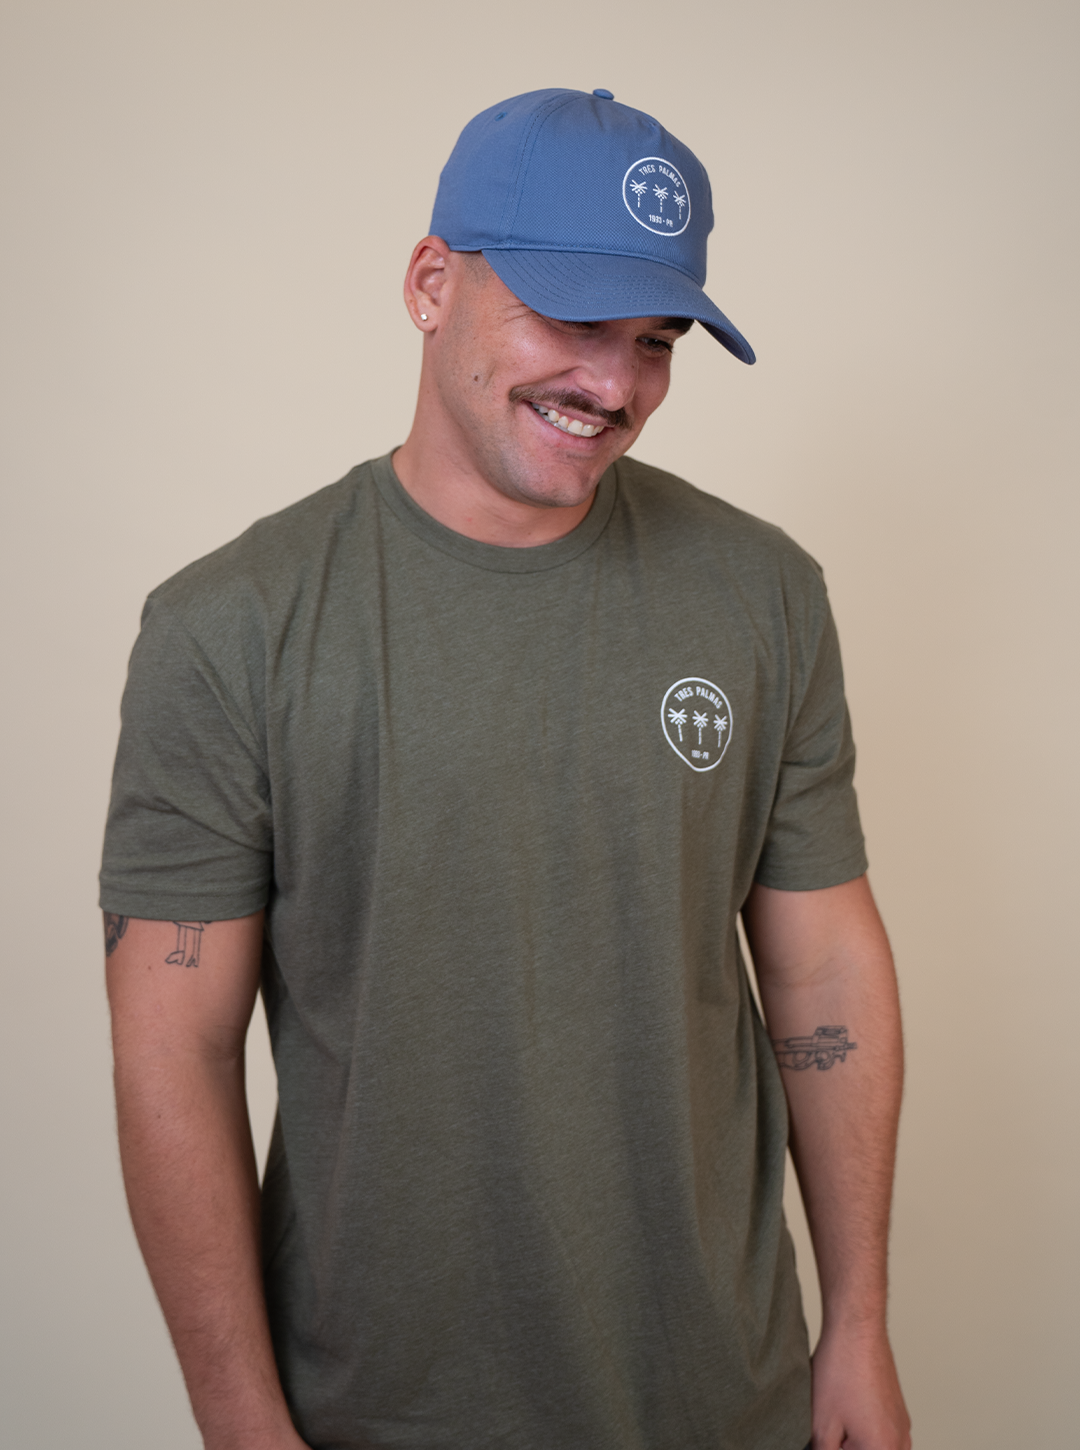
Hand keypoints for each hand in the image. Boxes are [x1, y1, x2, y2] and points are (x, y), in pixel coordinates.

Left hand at [810, 1323, 910, 1449]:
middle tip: (829, 1429)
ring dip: (853, 1440)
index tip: (825, 1438)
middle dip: (845, 1445)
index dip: (833, 1448)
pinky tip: (844, 1407)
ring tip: (835, 1416)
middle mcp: (900, 1442)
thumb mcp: (821, 1426)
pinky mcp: (898, 1410)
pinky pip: (880, 1432)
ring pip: (874, 1445)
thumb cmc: (841, 1371)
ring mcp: (902, 1425)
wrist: (856, 1330)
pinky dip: (862, 1429)